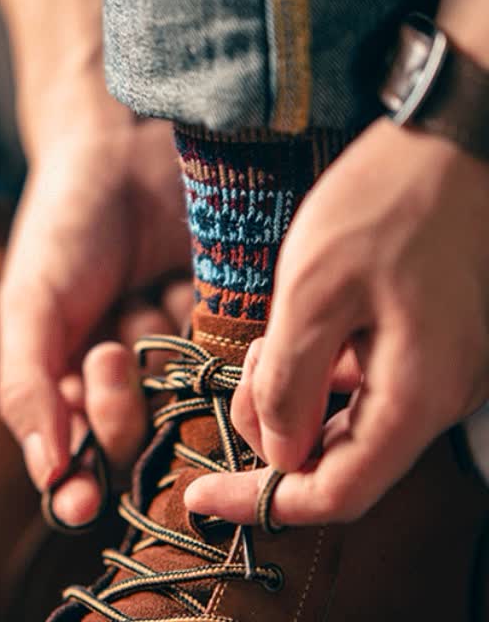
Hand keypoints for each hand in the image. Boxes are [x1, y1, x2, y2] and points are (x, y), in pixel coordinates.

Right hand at [0, 120, 191, 523]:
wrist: (124, 148)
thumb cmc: (64, 226)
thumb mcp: (30, 304)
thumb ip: (28, 385)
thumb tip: (46, 474)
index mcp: (72, 376)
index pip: (78, 452)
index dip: (82, 482)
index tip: (83, 501)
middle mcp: (131, 371)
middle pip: (137, 437)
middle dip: (123, 406)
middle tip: (114, 351)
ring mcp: (183, 345)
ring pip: (187, 400)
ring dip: (166, 358)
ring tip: (151, 296)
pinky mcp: (229, 315)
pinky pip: (233, 354)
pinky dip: (210, 328)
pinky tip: (189, 283)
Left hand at [185, 118, 488, 524]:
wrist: (448, 144)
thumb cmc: (382, 207)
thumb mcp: (313, 293)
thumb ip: (290, 383)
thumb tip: (276, 450)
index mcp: (415, 398)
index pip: (335, 493)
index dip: (263, 503)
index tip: (200, 498)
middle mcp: (436, 398)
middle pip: (335, 456)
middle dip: (269, 425)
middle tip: (247, 362)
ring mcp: (434, 370)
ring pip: (342, 417)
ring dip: (290, 389)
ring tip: (268, 335)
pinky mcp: (424, 342)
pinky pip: (360, 381)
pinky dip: (316, 366)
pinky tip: (297, 323)